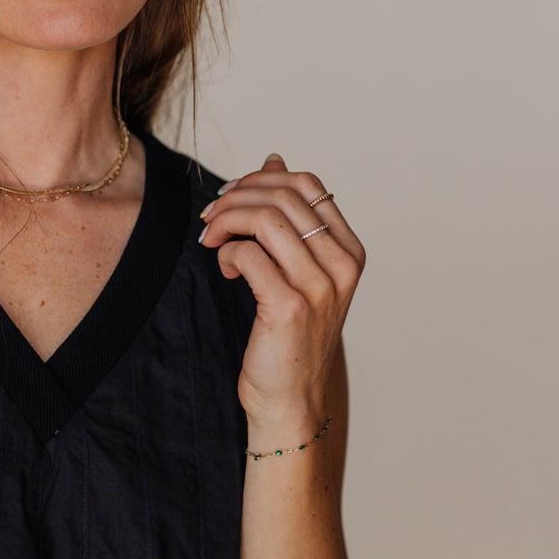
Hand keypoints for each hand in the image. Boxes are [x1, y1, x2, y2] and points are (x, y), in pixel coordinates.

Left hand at [197, 151, 364, 425]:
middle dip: (236, 197)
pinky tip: (225, 269)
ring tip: (211, 238)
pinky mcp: (289, 307)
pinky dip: (228, 254)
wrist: (290, 399)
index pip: (308, 185)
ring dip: (226, 221)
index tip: (231, 196)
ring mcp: (319, 287)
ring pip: (266, 220)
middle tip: (210, 217)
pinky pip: (249, 255)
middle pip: (283, 197)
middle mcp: (340, 266)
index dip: (262, 179)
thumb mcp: (297, 270)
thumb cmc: (289, 335)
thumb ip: (290, 219)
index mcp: (348, 251)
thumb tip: (274, 159)